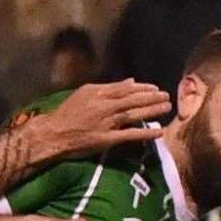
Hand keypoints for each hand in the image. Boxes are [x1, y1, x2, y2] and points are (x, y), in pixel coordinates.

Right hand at [34, 80, 170, 158]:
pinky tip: (158, 132)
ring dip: (152, 110)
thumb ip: (107, 87)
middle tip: (167, 96)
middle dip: (152, 97)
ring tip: (166, 107)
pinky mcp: (106, 139)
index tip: (155, 88)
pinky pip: (129, 136)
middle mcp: (104, 106)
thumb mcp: (85, 93)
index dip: (143, 88)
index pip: (126, 88)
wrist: (53, 133)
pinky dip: (144, 133)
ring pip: (134, 114)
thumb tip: (129, 81)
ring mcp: (106, 122)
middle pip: (133, 99)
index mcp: (98, 92)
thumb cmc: (66, 113)